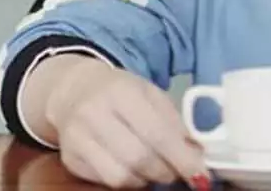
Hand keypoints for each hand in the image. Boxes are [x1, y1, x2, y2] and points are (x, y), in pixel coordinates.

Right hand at [40, 56, 210, 189]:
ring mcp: (78, 138)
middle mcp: (95, 114)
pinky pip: (105, 181)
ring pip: (121, 176)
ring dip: (146, 179)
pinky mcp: (70, 158)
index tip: (200, 173)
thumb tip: (196, 154)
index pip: (157, 133)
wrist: (73, 90)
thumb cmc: (120, 92)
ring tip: (154, 168)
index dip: (181, 158)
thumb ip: (174, 122)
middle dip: (166, 171)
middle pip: (139, 158)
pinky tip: (132, 167)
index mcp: (121, 92)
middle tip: (177, 171)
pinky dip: (127, 180)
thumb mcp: (150, 94)